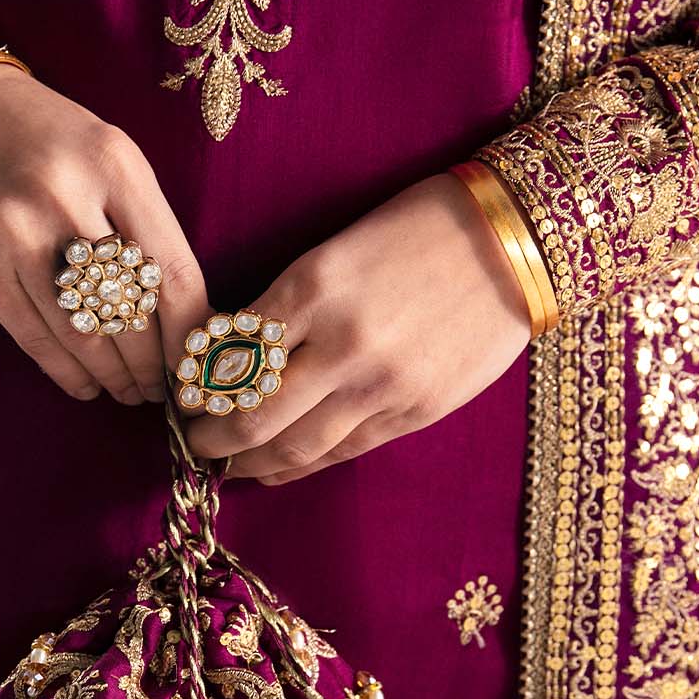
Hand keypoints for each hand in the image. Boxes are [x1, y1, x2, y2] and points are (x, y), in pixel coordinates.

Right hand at [0, 63, 207, 403]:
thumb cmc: (43, 140)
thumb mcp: (107, 156)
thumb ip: (142, 224)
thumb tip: (179, 317)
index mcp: (114, 164)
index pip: (172, 271)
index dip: (190, 334)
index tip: (199, 364)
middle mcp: (64, 196)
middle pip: (129, 311)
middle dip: (153, 365)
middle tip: (165, 389)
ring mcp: (12, 231)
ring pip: (81, 333)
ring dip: (113, 376)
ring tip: (129, 392)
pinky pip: (32, 336)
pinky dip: (65, 371)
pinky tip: (85, 384)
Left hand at [183, 173, 532, 482]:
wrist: (518, 242)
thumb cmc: (422, 228)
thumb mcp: (340, 247)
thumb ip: (289, 303)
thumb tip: (235, 355)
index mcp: (313, 286)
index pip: (228, 355)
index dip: (195, 385)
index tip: (181, 394)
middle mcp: (342, 342)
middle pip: (251, 416)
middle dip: (210, 436)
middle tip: (190, 440)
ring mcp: (382, 385)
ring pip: (294, 448)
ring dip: (249, 463)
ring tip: (226, 462)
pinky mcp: (416, 411)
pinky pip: (344, 452)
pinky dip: (300, 467)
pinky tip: (276, 469)